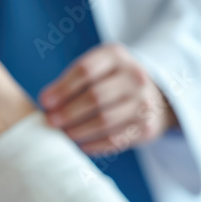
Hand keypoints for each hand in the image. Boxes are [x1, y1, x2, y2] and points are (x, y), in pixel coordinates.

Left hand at [38, 43, 176, 154]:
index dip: (62, 87)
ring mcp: (143, 102)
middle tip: (51, 121)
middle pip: (95, 97)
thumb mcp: (98, 68)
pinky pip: (114, 139)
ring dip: (79, 130)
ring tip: (64, 133)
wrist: (156, 97)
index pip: (86, 70)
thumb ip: (74, 80)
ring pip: (104, 120)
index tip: (45, 101)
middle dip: (68, 111)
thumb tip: (46, 101)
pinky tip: (80, 145)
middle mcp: (134, 76)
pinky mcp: (146, 127)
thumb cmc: (113, 82)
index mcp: (117, 56)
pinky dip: (94, 144)